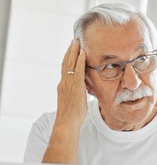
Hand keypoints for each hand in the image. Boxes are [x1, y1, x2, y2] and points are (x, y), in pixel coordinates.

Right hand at [42, 39, 86, 163]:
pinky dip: (80, 61)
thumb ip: (78, 92)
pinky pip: (77, 70)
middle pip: (66, 62)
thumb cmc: (73, 116)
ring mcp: (68, 84)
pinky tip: (83, 53)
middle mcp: (64, 82)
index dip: (68, 58)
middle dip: (70, 51)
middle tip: (74, 40)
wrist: (67, 123)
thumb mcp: (75, 100)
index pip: (65, 68)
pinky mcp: (74, 86)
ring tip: (77, 41)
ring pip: (69, 64)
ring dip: (74, 51)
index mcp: (63, 86)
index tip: (72, 49)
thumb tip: (85, 88)